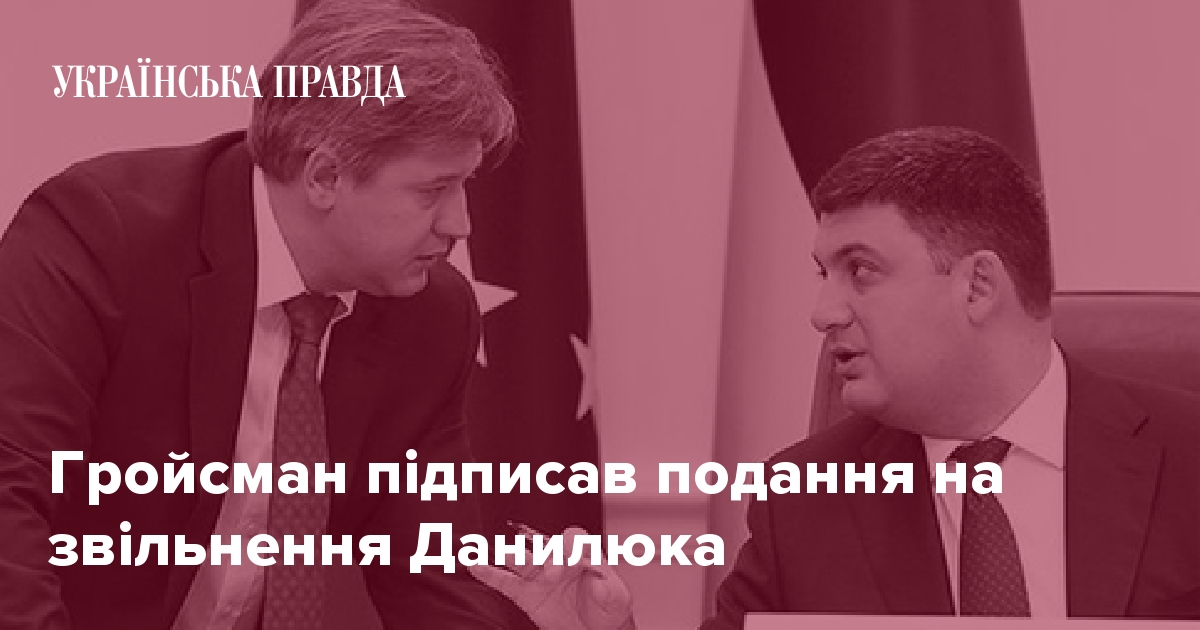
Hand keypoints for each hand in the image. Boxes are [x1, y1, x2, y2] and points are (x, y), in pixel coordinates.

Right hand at [468, 527, 633, 629]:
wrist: (597, 629)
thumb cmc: (610, 608)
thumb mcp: (618, 597)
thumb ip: (607, 585)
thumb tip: (599, 577)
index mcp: (582, 554)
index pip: (572, 539)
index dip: (568, 548)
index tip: (567, 566)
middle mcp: (558, 560)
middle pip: (542, 546)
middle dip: (538, 551)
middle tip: (542, 570)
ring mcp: (539, 576)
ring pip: (520, 559)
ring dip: (507, 553)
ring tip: (489, 547)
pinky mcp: (526, 594)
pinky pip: (505, 581)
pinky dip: (488, 573)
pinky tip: (474, 565)